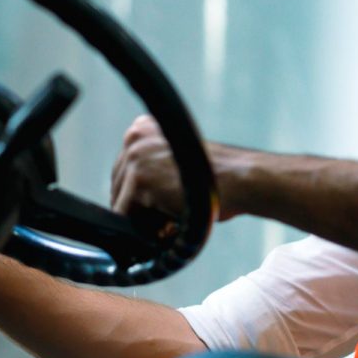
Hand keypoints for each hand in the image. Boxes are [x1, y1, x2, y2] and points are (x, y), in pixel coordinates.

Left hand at [111, 115, 254, 221]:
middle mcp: (134, 137)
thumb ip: (150, 167)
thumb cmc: (215, 178)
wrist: (240, 179)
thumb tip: (124, 201)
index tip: (163, 203)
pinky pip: (125, 217)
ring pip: (121, 204)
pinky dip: (143, 229)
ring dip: (143, 220)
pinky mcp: (139, 180)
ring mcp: (135, 157)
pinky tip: (169, 223)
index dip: (140, 196)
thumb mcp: (176, 159)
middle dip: (139, 209)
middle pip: (118, 188)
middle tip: (169, 216)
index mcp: (142, 128)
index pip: (123, 173)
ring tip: (171, 219)